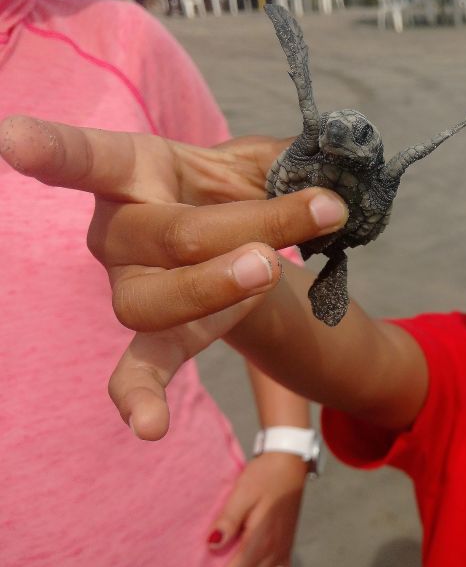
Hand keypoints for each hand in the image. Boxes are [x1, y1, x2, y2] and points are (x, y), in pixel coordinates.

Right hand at [0, 115, 346, 439]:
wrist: (245, 237)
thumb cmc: (237, 187)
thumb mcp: (263, 160)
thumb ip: (289, 158)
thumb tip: (332, 169)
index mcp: (135, 171)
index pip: (88, 158)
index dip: (52, 149)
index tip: (12, 140)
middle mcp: (118, 231)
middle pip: (169, 235)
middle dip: (252, 224)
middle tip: (321, 210)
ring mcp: (130, 286)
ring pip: (153, 300)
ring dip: (216, 287)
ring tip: (269, 269)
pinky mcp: (156, 335)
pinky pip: (136, 369)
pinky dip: (140, 398)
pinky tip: (149, 427)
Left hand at [209, 453, 307, 566]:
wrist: (291, 463)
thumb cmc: (267, 475)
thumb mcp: (242, 493)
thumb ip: (229, 520)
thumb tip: (212, 543)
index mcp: (261, 539)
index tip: (204, 562)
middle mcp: (274, 549)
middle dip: (231, 565)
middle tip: (213, 558)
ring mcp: (282, 549)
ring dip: (247, 566)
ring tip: (231, 558)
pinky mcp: (286, 544)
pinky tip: (257, 562)